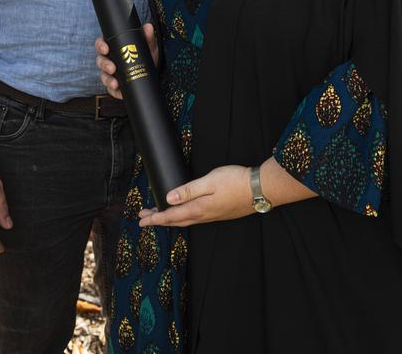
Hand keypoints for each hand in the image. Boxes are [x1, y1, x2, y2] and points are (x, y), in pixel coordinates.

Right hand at [95, 23, 157, 98]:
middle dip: (104, 64)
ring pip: (103, 76)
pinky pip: (111, 90)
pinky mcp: (115, 86)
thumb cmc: (147, 55)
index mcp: (114, 47)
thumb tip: (148, 27)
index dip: (100, 45)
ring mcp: (111, 73)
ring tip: (115, 83)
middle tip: (112, 68)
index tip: (105, 49)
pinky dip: (115, 91)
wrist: (155, 72)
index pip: (101, 43)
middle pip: (100, 60)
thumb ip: (147, 36)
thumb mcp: (149, 45)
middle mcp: (110, 59)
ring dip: (108, 79)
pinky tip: (120, 92)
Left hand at [138, 165, 253, 227]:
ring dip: (170, 219)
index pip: (171, 216)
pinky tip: (184, 214)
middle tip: (143, 218)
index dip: (155, 218)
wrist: (260, 189)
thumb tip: (168, 199)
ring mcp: (212, 216)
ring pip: (185, 221)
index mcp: (198, 208)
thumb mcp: (209, 181)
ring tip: (160, 215)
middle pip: (176, 221)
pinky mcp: (219, 214)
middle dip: (159, 219)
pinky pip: (195, 219)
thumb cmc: (235, 181)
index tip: (141, 220)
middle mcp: (204, 216)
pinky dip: (183, 218)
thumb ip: (188, 190)